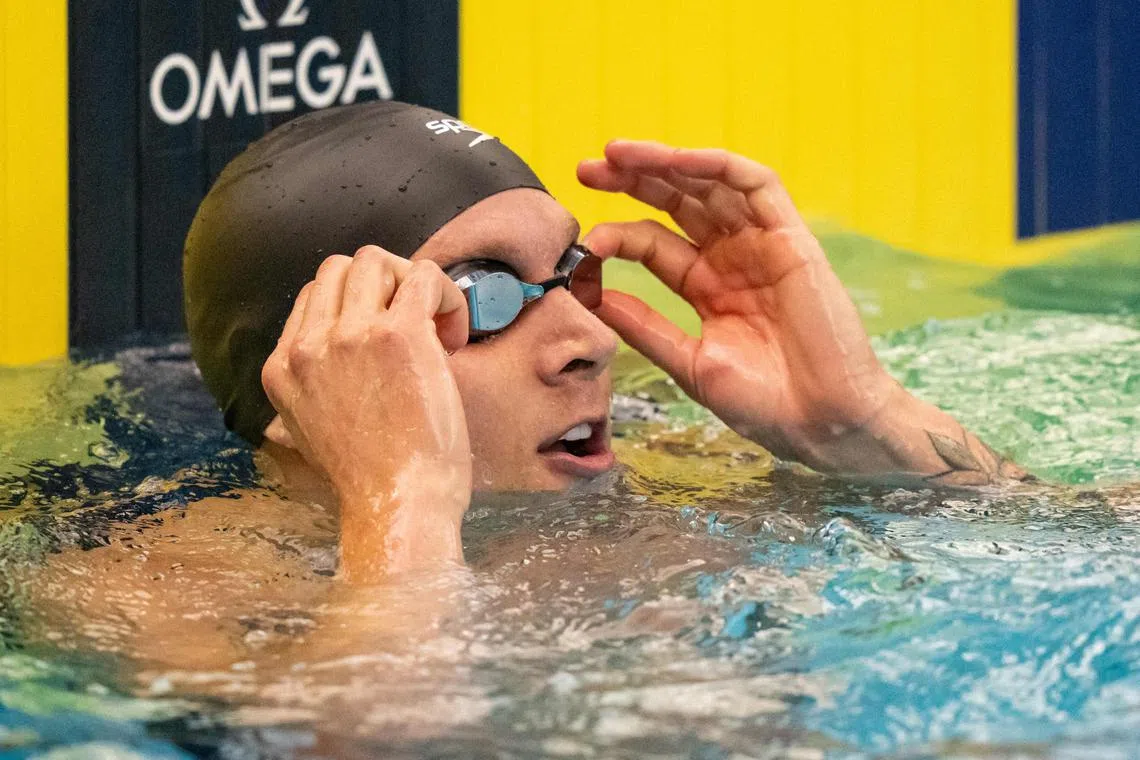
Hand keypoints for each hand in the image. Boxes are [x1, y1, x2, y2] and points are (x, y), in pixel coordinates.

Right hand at [261, 246, 471, 579]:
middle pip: (340, 267)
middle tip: (416, 326)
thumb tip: (333, 366)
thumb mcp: (310, 436)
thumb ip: (310, 393)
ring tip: (435, 328)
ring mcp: (350, 336)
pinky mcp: (398, 334)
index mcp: (282, 367)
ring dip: (411, 282)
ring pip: (376, 260)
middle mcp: (307, 345)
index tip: (387, 345)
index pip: (314, 297)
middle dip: (383, 284)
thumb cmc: (372, 481)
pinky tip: (455, 335)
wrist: (398, 506)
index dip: (357, 308)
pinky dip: (447, 294)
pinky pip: (425, 275)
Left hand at [578, 141, 898, 467]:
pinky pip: (757, 185)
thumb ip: (643, 327)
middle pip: (677, 203)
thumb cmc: (763, 404)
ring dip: (665, 163)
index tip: (585, 245)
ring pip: (710, 184)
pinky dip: (717, 166)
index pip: (654, 244)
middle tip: (585, 168)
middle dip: (632, 180)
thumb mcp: (688, 362)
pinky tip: (677, 160)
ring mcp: (762, 245)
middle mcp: (733, 259)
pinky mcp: (792, 239)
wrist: (821, 423)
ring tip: (617, 154)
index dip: (618, 236)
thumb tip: (589, 296)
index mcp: (707, 288)